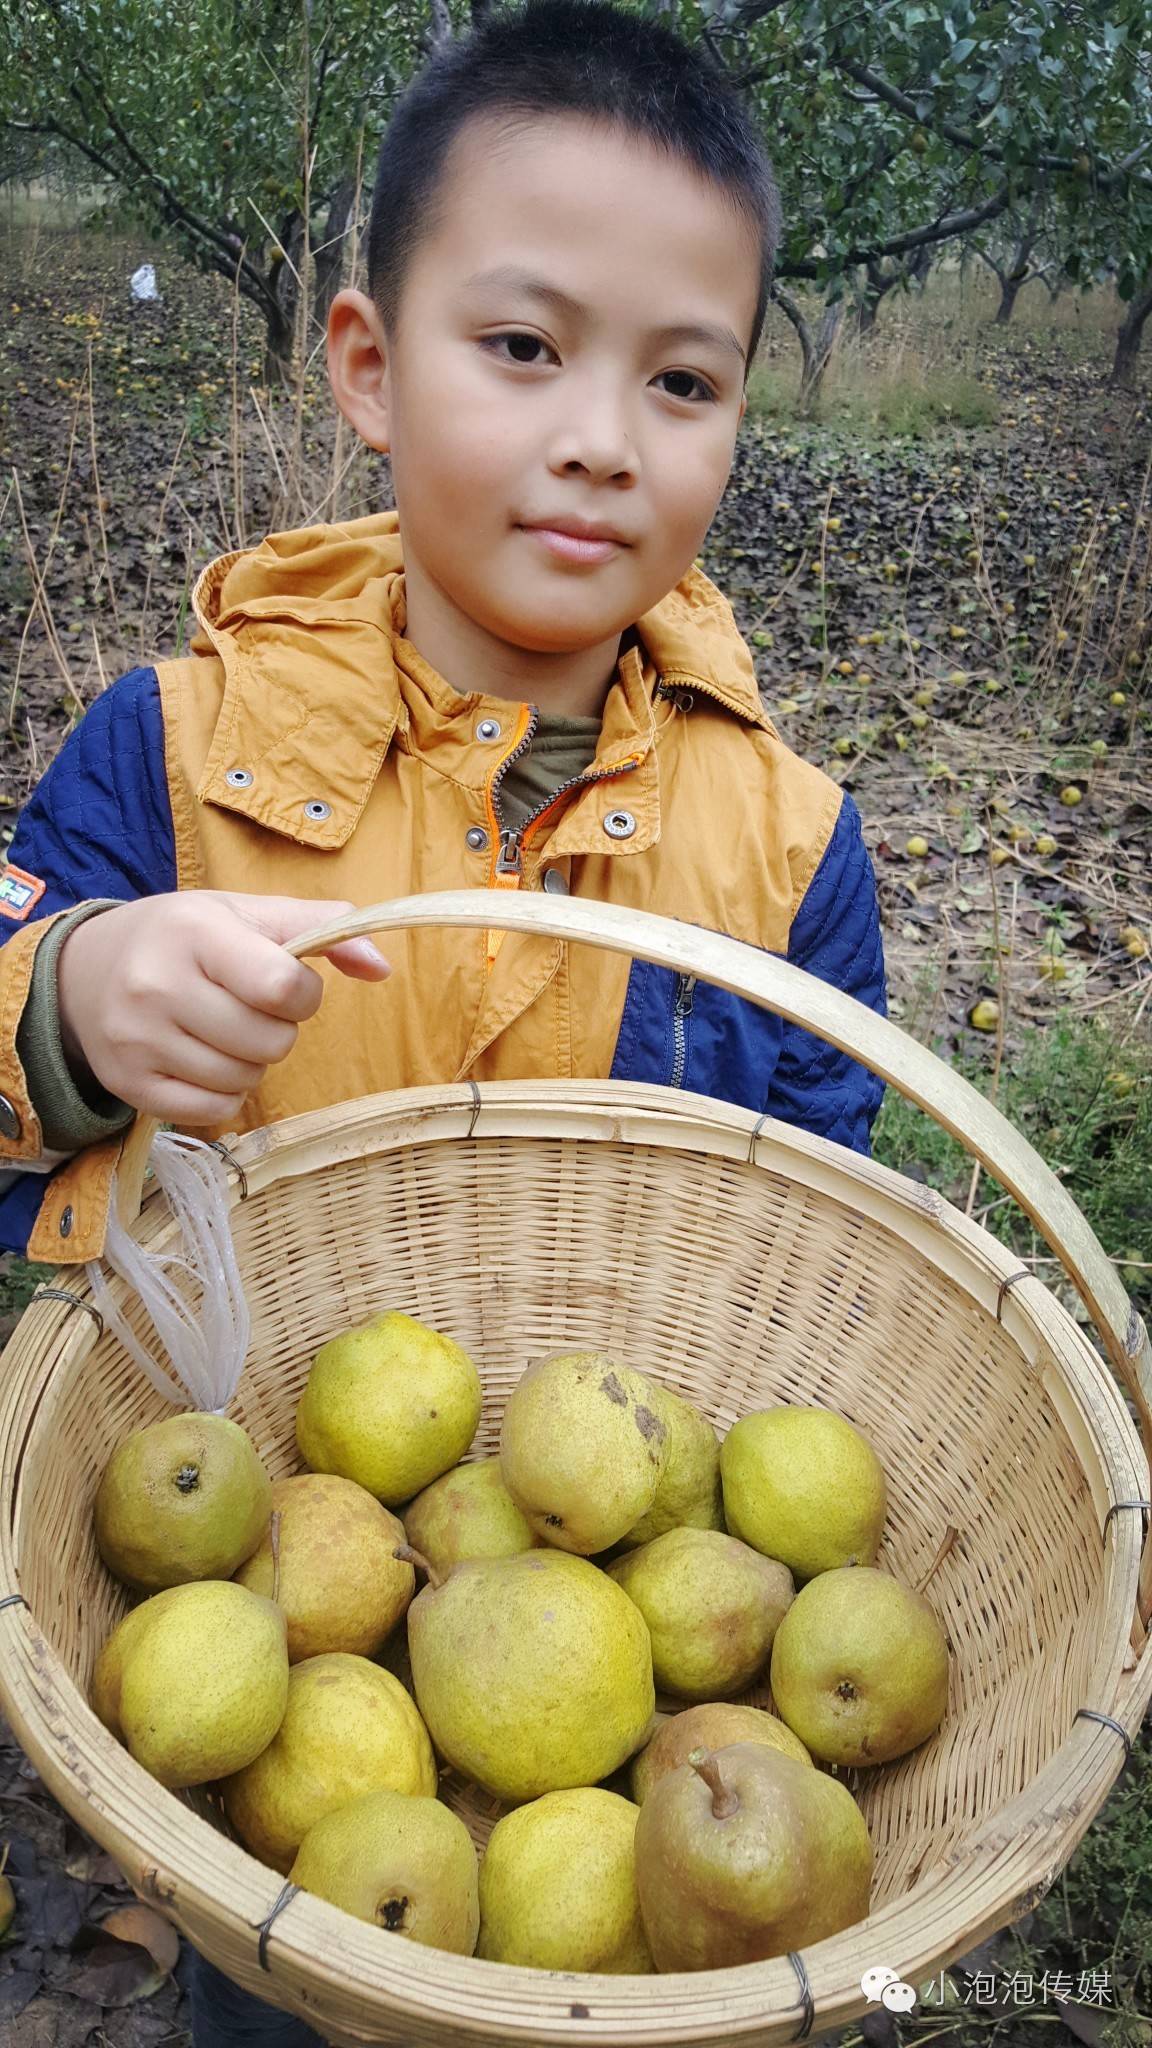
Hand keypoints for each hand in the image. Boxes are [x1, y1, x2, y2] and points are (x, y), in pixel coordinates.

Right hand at [56, 891, 390, 1124]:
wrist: (84, 973)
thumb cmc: (183, 939)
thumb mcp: (245, 914)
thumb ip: (320, 927)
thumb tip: (382, 966)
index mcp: (195, 933)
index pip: (282, 987)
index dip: (304, 994)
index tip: (289, 986)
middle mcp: (157, 986)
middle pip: (269, 1042)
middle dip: (277, 1029)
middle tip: (248, 1008)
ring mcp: (138, 1040)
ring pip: (244, 1080)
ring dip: (250, 1061)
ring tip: (222, 1031)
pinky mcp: (128, 1084)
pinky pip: (213, 1112)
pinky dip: (224, 1094)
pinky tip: (203, 1061)